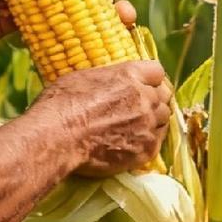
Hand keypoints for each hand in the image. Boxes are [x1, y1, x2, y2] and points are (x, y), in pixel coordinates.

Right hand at [38, 58, 171, 176]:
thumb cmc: (61, 104)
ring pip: (164, 119)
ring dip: (154, 121)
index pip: (156, 71)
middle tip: (139, 108)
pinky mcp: (146, 149)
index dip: (149, 79)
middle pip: (164, 96)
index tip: (143, 85)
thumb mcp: (83, 78)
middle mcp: (145, 97)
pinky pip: (158, 142)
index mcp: (130, 74)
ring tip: (136, 127)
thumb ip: (108, 79)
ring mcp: (148, 124)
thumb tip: (112, 84)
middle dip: (154, 100)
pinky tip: (135, 143)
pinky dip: (149, 141)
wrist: (57, 137)